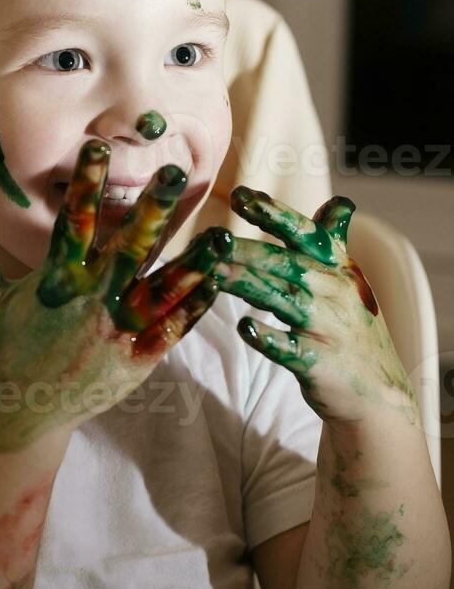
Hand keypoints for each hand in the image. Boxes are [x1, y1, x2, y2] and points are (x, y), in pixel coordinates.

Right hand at [0, 139, 227, 453]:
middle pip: (129, 247)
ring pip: (163, 288)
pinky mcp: (137, 361)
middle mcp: (92, 302)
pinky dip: (195, 305)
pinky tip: (216, 284)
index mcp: (56, 282)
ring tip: (221, 236)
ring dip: (192, 260)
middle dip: (153, 208)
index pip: (74, 222)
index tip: (97, 149)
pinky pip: (173, 329)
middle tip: (175, 174)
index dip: (85, 183)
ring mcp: (118, 332)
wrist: (13, 420)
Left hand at [213, 187, 420, 429]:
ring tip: (214, 272)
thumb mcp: (348, 281)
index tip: (239, 195)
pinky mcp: (320, 364)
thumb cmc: (352, 329)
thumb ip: (335, 243)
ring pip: (284, 299)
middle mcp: (335, 292)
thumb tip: (340, 202)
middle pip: (286, 263)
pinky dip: (269, 339)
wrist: (378, 392)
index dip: (273, 213)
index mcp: (337, 268)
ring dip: (247, 284)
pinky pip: (292, 350)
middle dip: (248, 249)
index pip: (305, 232)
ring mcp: (329, 328)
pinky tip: (244, 328)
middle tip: (210, 238)